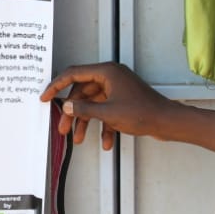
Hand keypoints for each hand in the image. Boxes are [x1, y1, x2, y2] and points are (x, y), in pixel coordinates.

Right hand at [40, 62, 170, 150]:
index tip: (45, 97)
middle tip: (63, 127)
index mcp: (106, 72)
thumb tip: (67, 107)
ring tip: (79, 138)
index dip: (56, 86)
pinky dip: (103, 126)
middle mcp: (111, 77)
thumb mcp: (108, 113)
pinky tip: (105, 142)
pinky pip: (106, 111)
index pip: (74, 74)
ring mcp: (117, 89)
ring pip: (93, 105)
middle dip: (73, 113)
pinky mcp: (123, 100)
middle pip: (82, 93)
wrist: (169, 122)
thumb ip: (83, 109)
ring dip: (86, 122)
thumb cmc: (144, 113)